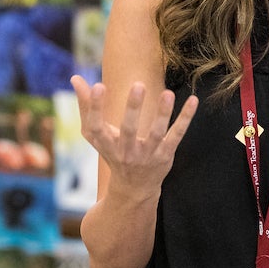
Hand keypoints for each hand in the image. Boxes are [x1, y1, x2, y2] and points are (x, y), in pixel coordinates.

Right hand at [70, 75, 197, 199]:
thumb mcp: (96, 135)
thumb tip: (75, 78)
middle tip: (138, 84)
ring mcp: (147, 154)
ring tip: (167, 93)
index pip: (96, 127)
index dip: (95, 107)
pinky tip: (193, 100)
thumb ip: (86, 106)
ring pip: (156, 133)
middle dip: (133, 108)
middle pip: (128, 130)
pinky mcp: (165, 155)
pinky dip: (186, 118)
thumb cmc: (112, 153)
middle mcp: (126, 151)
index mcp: (106, 144)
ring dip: (163, 113)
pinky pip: (177, 135)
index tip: (97, 86)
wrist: (133, 189)